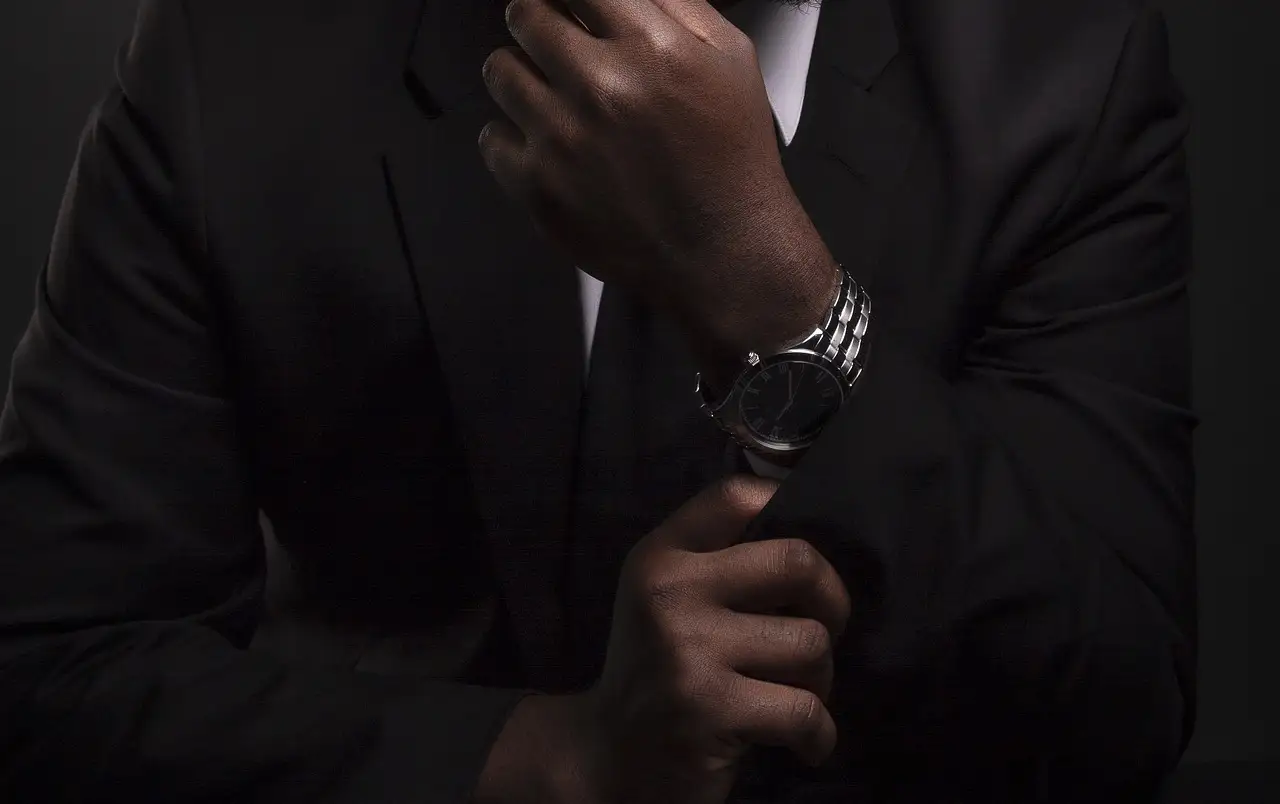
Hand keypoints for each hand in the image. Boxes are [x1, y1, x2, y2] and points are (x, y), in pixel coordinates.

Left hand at [479, 0, 830, 344]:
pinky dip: (511, 139)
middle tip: (555, 47)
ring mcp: (561, 137)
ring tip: (552, 99)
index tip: (569, 6)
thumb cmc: (731, 161)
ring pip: (499, 71)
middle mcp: (599, 85)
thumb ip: (678, 5)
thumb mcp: (731, 59)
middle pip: (524, 14)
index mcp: (649, 45)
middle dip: (538, 23)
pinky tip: (547, 148)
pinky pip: (490, 137)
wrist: (723, 253)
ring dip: (521, 76)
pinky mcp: (537, 187)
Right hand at [568, 475, 852, 803]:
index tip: (802, 547)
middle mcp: (670, 593)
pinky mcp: (711, 710)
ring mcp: (689, 651)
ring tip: (798, 694)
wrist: (607, 756)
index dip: (787, 504)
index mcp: (660, 557)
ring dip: (821, 678)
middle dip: (832, 600)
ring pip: (810, 643)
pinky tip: (806, 742)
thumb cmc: (655, 669)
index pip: (734, 496)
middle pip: (796, 562)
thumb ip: (716, 558)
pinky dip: (819, 734)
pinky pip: (805, 710)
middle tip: (824, 627)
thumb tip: (804, 532)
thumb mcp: (664, 598)